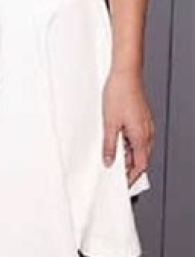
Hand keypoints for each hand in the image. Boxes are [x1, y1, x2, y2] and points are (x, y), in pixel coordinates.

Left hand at [102, 70, 153, 184]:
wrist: (126, 73)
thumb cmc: (119, 93)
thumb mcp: (109, 123)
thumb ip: (110, 145)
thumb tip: (109, 161)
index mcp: (141, 136)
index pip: (140, 165)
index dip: (132, 176)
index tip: (123, 183)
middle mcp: (147, 132)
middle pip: (142, 157)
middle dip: (130, 167)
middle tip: (116, 172)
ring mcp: (146, 124)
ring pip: (141, 146)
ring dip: (129, 154)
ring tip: (114, 155)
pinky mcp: (142, 117)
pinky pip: (139, 136)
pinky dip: (130, 142)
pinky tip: (118, 139)